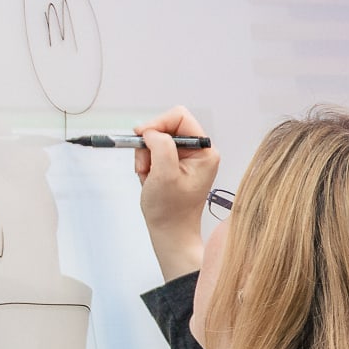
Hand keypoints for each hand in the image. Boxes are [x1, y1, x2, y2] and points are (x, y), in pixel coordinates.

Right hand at [133, 107, 220, 281]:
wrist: (170, 231)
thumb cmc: (171, 209)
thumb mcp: (165, 174)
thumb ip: (161, 146)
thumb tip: (152, 131)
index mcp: (205, 152)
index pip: (179, 117)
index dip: (158, 123)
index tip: (143, 137)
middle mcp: (198, 152)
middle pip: (165, 127)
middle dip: (149, 144)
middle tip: (146, 165)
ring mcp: (186, 158)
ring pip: (155, 140)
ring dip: (145, 156)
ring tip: (148, 177)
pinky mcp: (174, 164)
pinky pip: (152, 152)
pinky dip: (145, 163)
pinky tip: (149, 179)